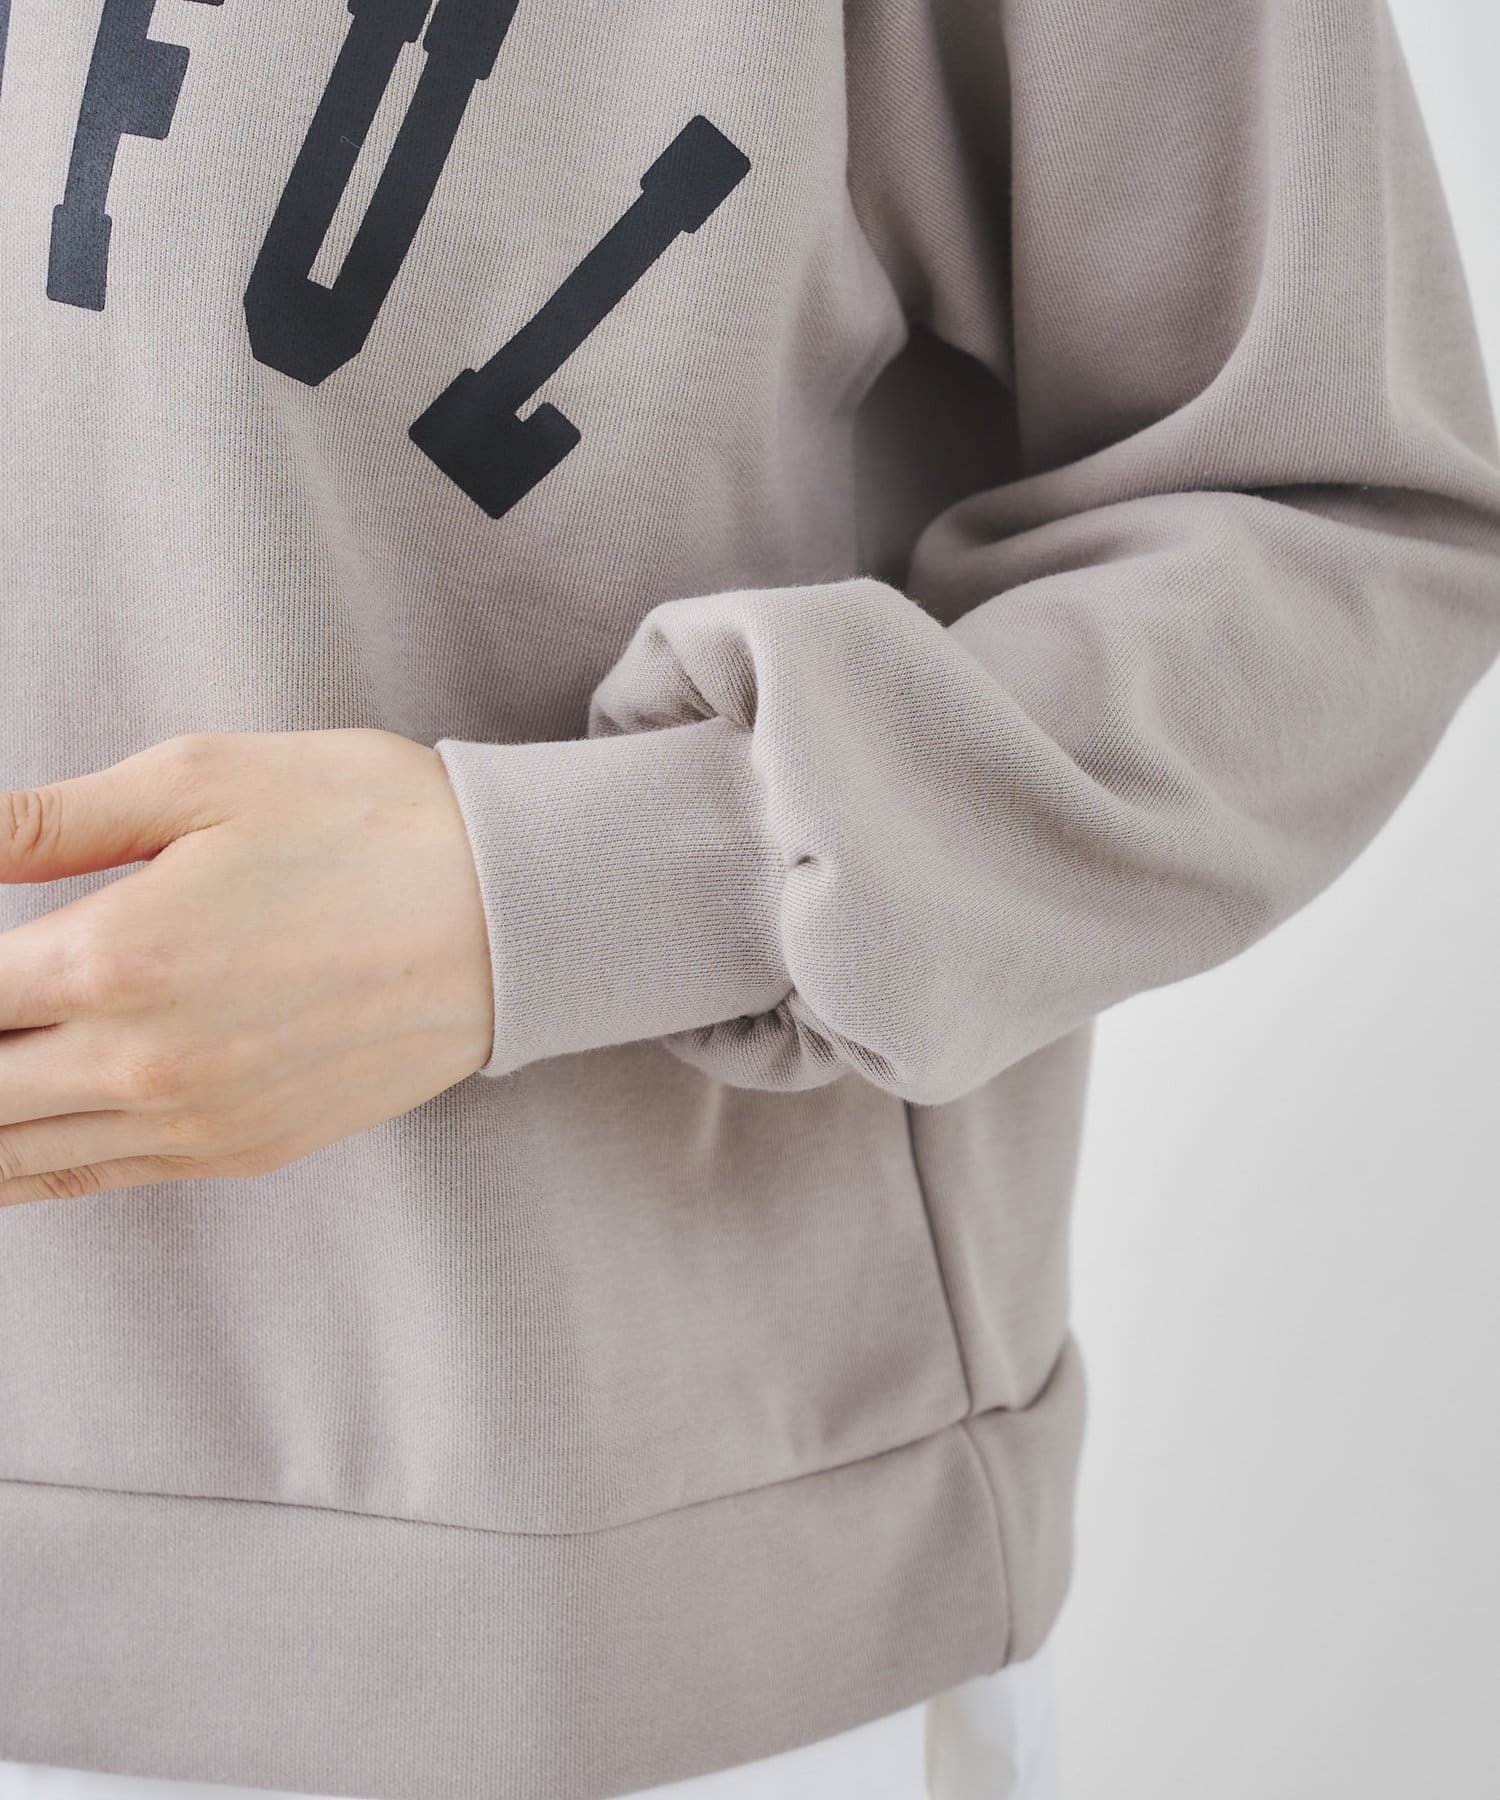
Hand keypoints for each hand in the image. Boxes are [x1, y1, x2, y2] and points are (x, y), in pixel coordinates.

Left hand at [0, 730, 494, 1207]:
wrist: (515, 913)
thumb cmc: (369, 825)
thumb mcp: (202, 777)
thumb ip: (49, 818)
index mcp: (115, 956)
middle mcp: (140, 1062)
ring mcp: (194, 1122)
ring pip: (11, 1154)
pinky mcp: (243, 1149)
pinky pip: (92, 1179)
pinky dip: (25, 1164)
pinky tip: (11, 1133)